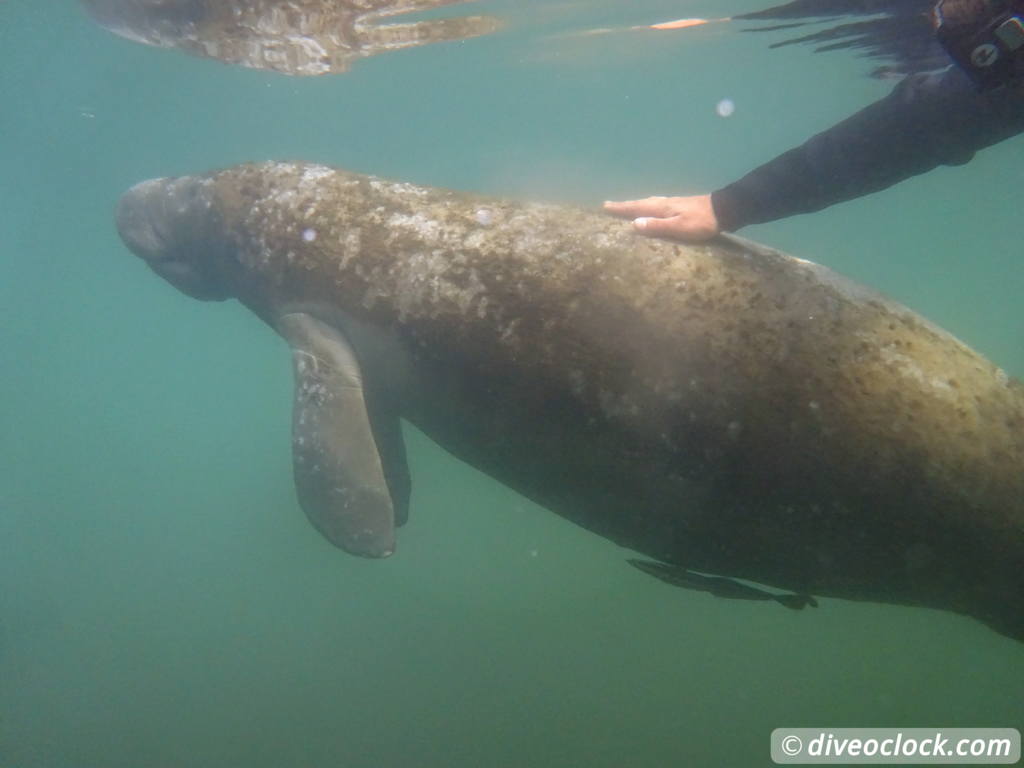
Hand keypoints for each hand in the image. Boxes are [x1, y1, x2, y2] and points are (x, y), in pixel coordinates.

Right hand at [603, 194, 719, 241]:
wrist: (725, 211)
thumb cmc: (701, 222)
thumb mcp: (679, 227)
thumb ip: (657, 226)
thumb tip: (634, 224)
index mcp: (662, 208)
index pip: (636, 208)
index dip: (621, 208)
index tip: (605, 206)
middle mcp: (665, 203)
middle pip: (641, 203)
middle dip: (625, 205)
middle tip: (610, 206)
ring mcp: (674, 203)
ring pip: (650, 203)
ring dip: (637, 205)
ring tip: (628, 207)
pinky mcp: (682, 207)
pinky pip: (658, 205)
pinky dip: (650, 206)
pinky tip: (654, 209)